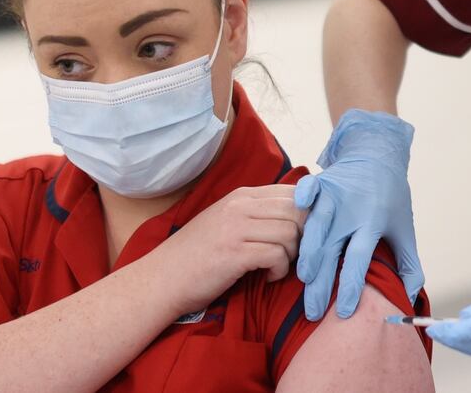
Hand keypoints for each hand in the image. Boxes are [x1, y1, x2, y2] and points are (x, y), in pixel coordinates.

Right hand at [162, 185, 306, 314]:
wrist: (162, 278)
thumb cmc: (198, 255)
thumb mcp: (227, 221)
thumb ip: (257, 213)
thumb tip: (299, 214)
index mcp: (241, 195)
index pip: (293, 191)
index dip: (308, 213)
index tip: (304, 235)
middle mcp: (240, 206)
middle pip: (298, 210)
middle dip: (305, 236)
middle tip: (292, 254)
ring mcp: (236, 228)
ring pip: (291, 232)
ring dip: (292, 255)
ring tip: (276, 266)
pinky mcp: (235, 254)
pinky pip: (277, 255)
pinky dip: (280, 270)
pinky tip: (268, 276)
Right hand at [295, 109, 423, 320]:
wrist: (378, 155)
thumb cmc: (391, 198)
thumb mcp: (404, 230)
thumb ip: (408, 265)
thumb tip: (408, 297)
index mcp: (373, 223)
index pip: (359, 260)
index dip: (351, 286)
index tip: (345, 311)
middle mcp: (352, 210)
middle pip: (332, 250)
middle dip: (321, 283)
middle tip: (312, 312)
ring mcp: (334, 195)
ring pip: (314, 228)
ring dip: (306, 254)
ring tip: (301, 280)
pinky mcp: (320, 182)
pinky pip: (306, 192)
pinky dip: (299, 202)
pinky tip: (288, 221)